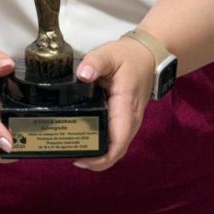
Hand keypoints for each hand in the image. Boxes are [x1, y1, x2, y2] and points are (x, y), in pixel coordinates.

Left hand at [73, 38, 155, 171]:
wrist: (147, 56)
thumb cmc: (128, 57)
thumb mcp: (110, 54)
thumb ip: (95, 62)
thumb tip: (82, 75)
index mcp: (126, 108)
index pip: (117, 144)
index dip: (100, 159)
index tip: (79, 159)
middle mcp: (130, 121)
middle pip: (114, 151)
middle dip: (93, 158)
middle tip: (67, 151)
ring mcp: (129, 123)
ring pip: (114, 147)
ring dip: (96, 152)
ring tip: (71, 146)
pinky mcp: (124, 120)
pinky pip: (113, 138)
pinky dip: (100, 142)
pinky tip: (83, 136)